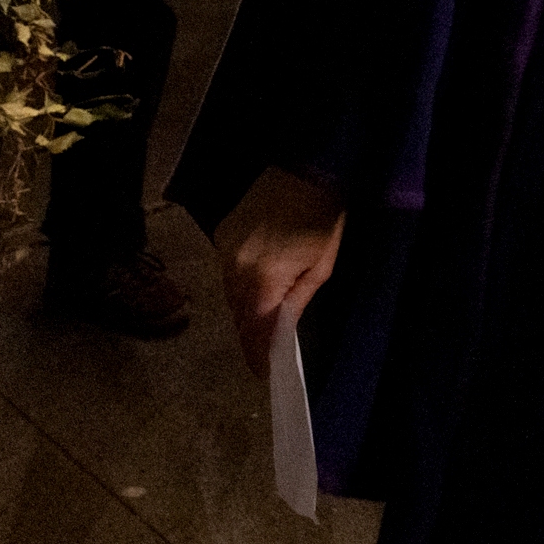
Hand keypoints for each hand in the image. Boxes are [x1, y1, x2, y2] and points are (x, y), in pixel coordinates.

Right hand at [215, 168, 346, 378]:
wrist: (303, 169)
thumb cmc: (322, 217)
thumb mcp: (322, 264)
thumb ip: (297, 301)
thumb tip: (281, 335)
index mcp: (263, 278)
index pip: (255, 329)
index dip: (258, 354)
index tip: (264, 374)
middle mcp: (234, 269)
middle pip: (239, 315)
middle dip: (251, 335)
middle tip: (263, 356)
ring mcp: (223, 252)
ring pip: (230, 296)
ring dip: (246, 311)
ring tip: (261, 326)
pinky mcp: (220, 238)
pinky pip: (227, 274)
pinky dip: (240, 286)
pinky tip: (254, 288)